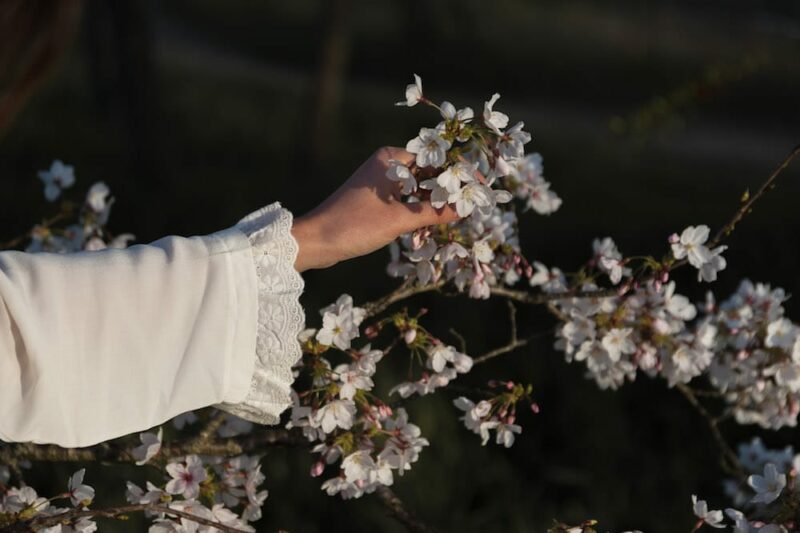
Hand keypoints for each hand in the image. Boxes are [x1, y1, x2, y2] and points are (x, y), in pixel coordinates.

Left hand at [291, 146, 459, 271]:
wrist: (316, 241)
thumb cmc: (354, 225)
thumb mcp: (399, 220)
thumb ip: (434, 212)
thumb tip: (464, 208)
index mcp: (391, 159)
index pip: (435, 158)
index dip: (459, 172)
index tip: (480, 185)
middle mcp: (387, 164)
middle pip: (429, 172)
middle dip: (449, 188)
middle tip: (475, 203)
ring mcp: (381, 181)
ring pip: (419, 187)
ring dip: (436, 200)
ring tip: (461, 214)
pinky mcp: (376, 198)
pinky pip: (407, 198)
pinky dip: (420, 208)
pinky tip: (436, 222)